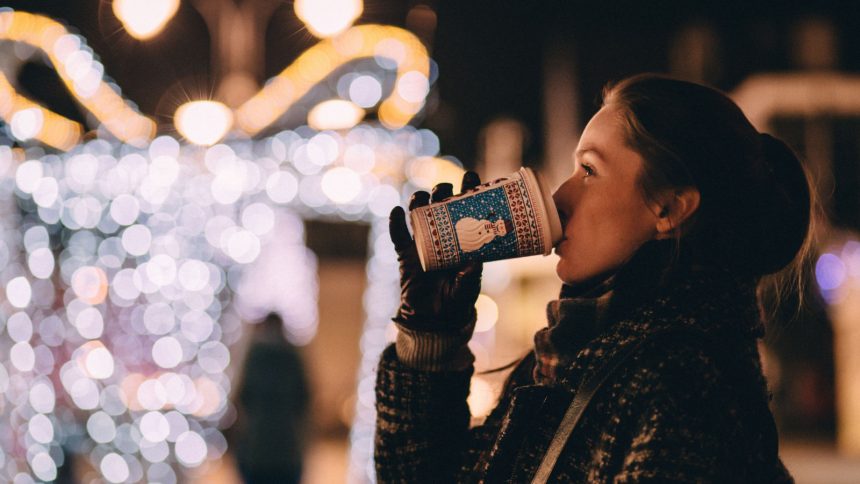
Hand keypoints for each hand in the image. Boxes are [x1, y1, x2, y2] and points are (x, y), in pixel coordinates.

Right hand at [389, 171, 482, 331]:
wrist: (434, 320)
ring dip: (419, 202)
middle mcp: (442, 237)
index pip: (466, 210)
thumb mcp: (468, 288)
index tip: (471, 176)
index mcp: (462, 240)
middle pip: (441, 206)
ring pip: (419, 215)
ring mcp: (422, 244)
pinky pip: (398, 236)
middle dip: (442, 192)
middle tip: (446, 190)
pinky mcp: (405, 255)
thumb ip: (470, 276)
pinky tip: (397, 212)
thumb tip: (474, 261)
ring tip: (422, 197)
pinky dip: (395, 223)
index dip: (468, 191)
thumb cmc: (456, 301)